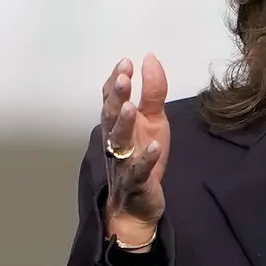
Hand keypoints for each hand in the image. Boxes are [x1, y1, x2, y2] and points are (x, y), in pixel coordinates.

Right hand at [97, 55, 170, 250]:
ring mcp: (123, 162)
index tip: (125, 62)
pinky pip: (138, 171)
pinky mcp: (136, 183)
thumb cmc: (143, 157)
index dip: (115, 81)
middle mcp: (116, 141)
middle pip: (111, 116)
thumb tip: (150, 59)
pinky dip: (144, 160)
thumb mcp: (154, 121)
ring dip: (124, 124)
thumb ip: (153, 92)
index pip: (111, 99)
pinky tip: (152, 148)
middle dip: (116, 97)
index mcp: (118, 124)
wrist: (138, 205)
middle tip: (123, 78)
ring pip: (119, 142)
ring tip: (131, 107)